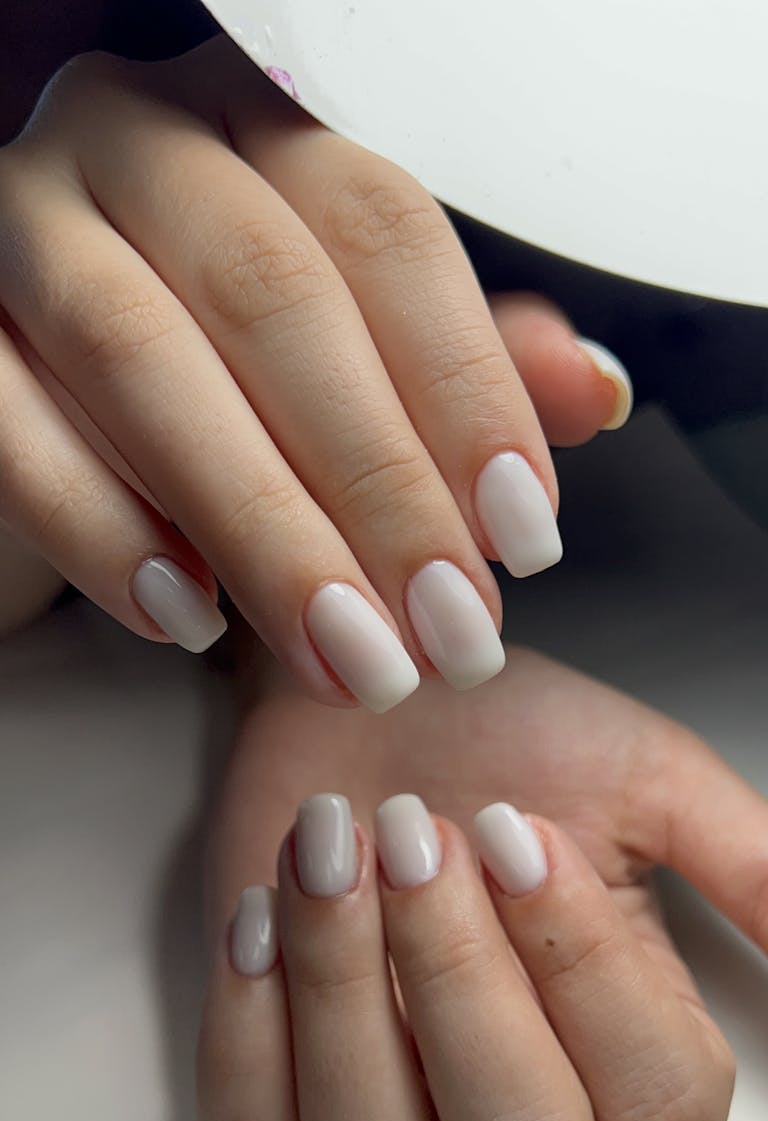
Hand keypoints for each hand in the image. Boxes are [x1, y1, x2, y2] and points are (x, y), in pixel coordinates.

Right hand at [0, 37, 628, 706]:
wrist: (48, 393)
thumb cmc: (217, 366)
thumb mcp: (352, 355)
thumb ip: (459, 360)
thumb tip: (590, 392)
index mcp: (260, 122)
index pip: (383, 226)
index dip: (464, 387)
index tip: (523, 536)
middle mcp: (135, 140)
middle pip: (271, 292)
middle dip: (374, 483)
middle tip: (441, 630)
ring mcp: (21, 225)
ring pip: (138, 354)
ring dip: (258, 524)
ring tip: (341, 652)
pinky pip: (8, 424)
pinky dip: (101, 531)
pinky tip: (185, 618)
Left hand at [196, 649, 767, 1120]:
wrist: (358, 682)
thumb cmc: (502, 731)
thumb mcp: (645, 774)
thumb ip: (747, 863)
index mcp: (619, 1035)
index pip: (658, 1103)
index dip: (591, 977)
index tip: (519, 834)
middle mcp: (511, 1099)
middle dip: (462, 983)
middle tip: (421, 833)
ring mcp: (387, 1110)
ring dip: (347, 1001)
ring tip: (331, 852)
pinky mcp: (272, 1094)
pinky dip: (247, 1038)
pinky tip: (259, 913)